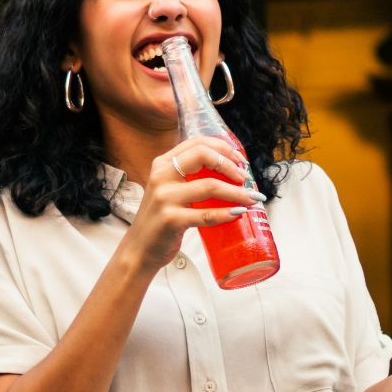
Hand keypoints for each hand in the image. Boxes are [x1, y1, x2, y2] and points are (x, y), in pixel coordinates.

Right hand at [119, 135, 259, 273]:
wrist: (139, 248)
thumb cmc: (160, 219)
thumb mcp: (168, 190)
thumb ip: (188, 177)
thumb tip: (229, 172)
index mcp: (162, 164)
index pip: (197, 143)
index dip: (224, 148)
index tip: (240, 161)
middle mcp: (161, 176)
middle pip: (204, 155)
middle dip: (231, 165)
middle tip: (245, 178)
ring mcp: (165, 198)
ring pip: (210, 186)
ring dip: (237, 192)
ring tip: (252, 198)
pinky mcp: (171, 219)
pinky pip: (207, 214)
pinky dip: (226, 213)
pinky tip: (238, 213)